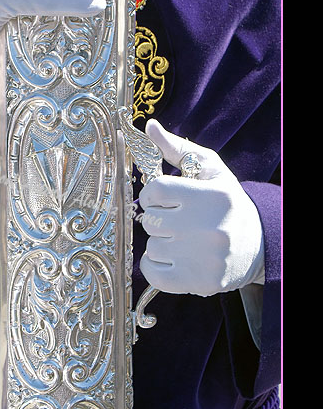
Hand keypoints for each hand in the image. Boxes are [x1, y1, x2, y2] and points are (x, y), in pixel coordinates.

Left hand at [138, 120, 264, 296]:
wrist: (259, 244)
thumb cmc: (226, 203)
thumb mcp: (209, 170)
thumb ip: (177, 148)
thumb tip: (149, 126)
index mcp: (211, 195)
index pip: (155, 190)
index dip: (155, 194)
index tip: (166, 199)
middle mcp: (208, 227)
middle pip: (150, 220)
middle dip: (158, 218)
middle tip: (178, 220)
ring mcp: (204, 258)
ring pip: (151, 247)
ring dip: (160, 243)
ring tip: (182, 240)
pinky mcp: (199, 282)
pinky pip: (153, 274)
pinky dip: (156, 267)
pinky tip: (174, 258)